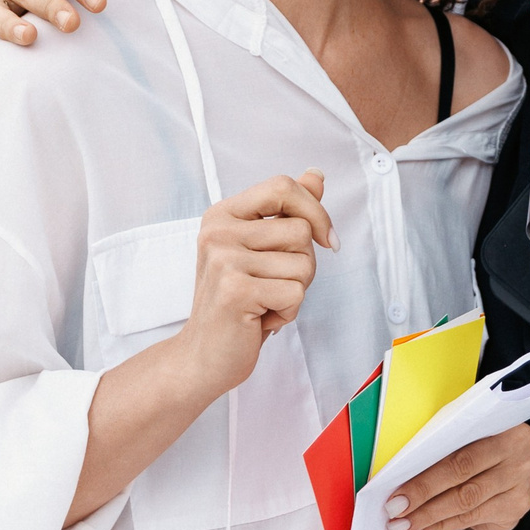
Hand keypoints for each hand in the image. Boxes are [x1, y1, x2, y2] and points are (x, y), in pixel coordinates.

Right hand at [168, 171, 335, 402]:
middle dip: (303, 265)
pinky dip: (288, 312)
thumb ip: (288, 211)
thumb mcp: (262, 250)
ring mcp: (224, 260)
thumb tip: (316, 174)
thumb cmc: (237, 303)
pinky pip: (295, 293)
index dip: (315, 211)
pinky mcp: (235, 290)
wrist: (204, 355)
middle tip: (272, 285)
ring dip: (295, 291)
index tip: (326, 239)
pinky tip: (261, 318)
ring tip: (264, 302)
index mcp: (223, 214)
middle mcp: (218, 231)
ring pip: (303, 264)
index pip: (282, 187)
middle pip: (301, 230)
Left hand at [385, 423, 529, 529]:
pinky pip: (474, 520)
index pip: (460, 458)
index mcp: (505, 430)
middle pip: (464, 485)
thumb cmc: (478, 440)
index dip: (425, 479)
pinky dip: (444, 527)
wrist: (510, 457)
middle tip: (396, 518)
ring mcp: (521, 486)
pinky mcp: (517, 508)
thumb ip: (443, 445)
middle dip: (424, 504)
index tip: (396, 496)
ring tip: (405, 527)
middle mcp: (519, 459)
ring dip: (431, 520)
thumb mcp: (466, 433)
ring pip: (468, 507)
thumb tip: (398, 476)